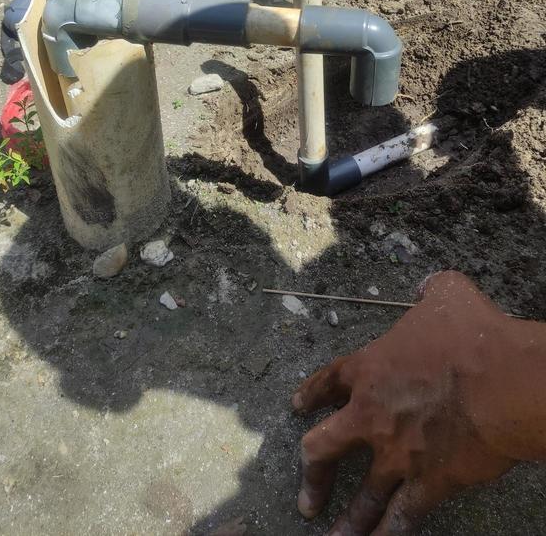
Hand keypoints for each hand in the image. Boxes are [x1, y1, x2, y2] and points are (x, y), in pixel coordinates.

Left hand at [292, 270, 545, 534]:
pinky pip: (403, 517)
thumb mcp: (448, 294)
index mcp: (371, 368)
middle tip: (307, 496)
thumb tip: (428, 286)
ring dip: (348, 521)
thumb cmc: (473, 334)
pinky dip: (391, 534)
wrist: (501, 381)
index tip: (297, 409)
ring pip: (362, 497)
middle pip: (324, 448)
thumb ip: (431, 291)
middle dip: (312, 473)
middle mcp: (373, 415)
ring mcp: (397, 454)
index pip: (328, 382)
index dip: (310, 394)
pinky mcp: (428, 483)